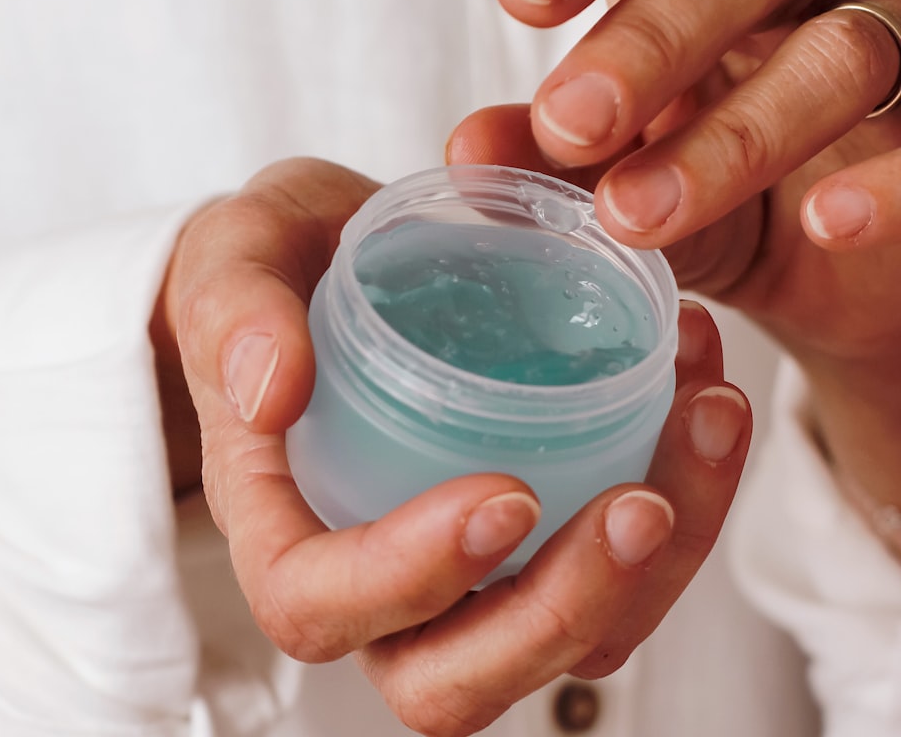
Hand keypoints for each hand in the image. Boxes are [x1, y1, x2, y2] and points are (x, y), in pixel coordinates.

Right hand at [159, 157, 750, 735]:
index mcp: (279, 523)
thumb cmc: (271, 270)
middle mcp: (371, 578)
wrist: (333, 258)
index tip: (505, 494)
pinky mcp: (531, 534)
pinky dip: (686, 499)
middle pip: (451, 681)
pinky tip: (703, 391)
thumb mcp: (233, 258)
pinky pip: (614, 572)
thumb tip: (272, 388)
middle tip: (641, 504)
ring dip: (655, 566)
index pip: (319, 605)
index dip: (410, 581)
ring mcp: (459, 570)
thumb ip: (235, 312)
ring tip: (705, 416)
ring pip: (558, 643)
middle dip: (557, 616)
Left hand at [460, 0, 900, 525]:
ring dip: (734, 137)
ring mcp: (885, 43)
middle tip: (567, 122)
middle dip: (647, 40)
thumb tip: (467, 151)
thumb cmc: (707, 186)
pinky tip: (827, 222)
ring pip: (838, 54)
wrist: (826, 267)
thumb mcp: (617, 169)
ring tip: (634, 211)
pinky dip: (890, 184)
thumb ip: (548, 158)